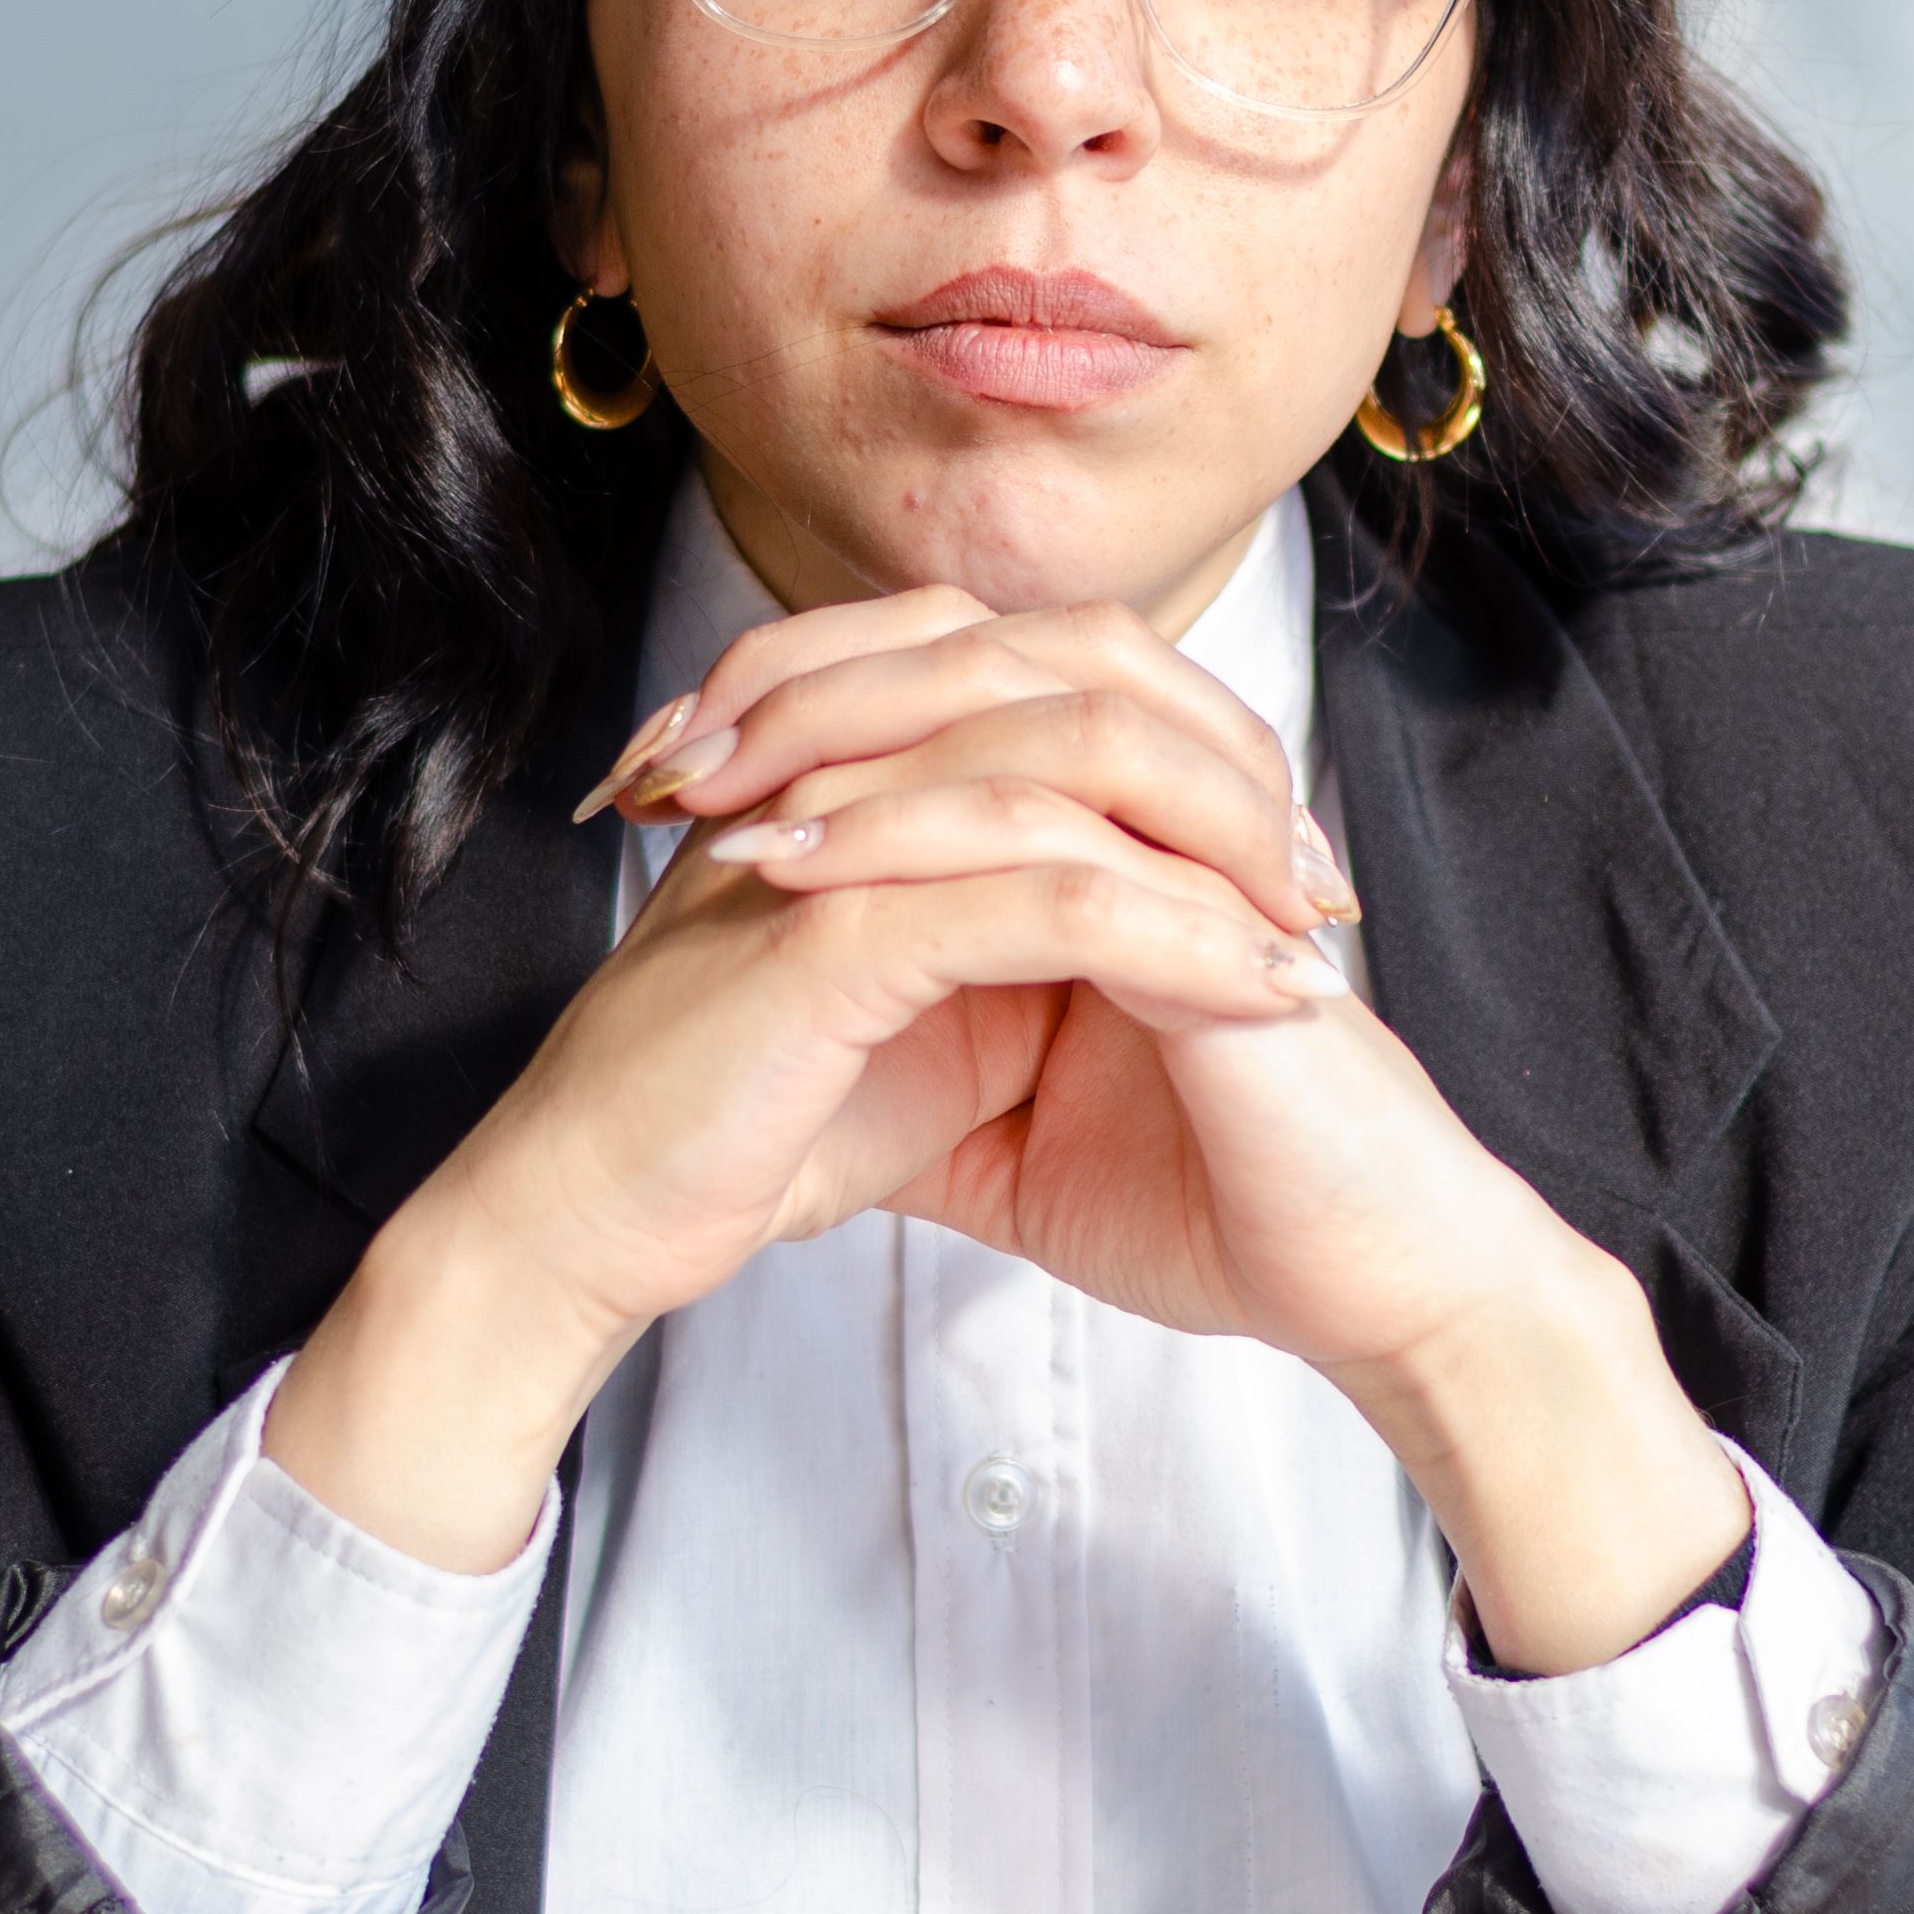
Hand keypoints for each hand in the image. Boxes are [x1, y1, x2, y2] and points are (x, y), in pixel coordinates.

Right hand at [264, 586, 1334, 1573]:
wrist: (583, 1220)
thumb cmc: (728, 1123)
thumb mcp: (901, 1010)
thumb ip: (994, 936)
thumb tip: (1134, 922)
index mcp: (859, 766)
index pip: (1061, 693)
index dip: (1195, 756)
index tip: (1297, 860)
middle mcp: (846, 767)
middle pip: (1086, 696)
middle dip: (1233, 783)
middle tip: (1330, 882)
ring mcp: (835, 835)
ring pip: (1078, 786)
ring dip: (1224, 859)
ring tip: (1318, 941)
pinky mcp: (833, 932)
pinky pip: (1047, 904)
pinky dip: (1175, 943)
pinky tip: (1259, 997)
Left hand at [649, 601, 1750, 1669]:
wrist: (1360, 1295)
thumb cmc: (1216, 1214)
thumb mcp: (1008, 1146)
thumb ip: (919, 1071)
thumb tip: (786, 1067)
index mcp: (1116, 832)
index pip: (950, 700)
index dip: (805, 707)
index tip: (669, 771)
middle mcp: (1157, 811)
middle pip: (970, 656)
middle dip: (802, 686)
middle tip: (665, 748)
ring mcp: (1192, 846)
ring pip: (1008, 711)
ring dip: (842, 742)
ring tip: (712, 798)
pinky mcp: (1211, 916)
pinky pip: (1051, 831)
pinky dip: (914, 839)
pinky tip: (803, 871)